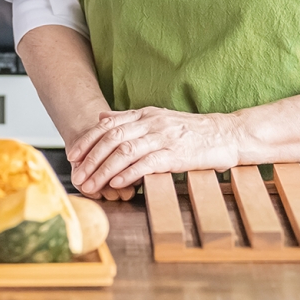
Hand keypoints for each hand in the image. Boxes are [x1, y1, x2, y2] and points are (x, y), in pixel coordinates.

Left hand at [67, 107, 239, 198]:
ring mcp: (164, 137)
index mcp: (145, 114)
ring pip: (125, 152)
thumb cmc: (192, 131)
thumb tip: (101, 118)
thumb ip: (129, 119)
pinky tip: (116, 184)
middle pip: (112, 139)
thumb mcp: (158, 118)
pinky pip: (147, 163)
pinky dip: (129, 173)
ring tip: (91, 184)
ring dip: (104, 170)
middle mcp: (152, 123)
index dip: (87, 141)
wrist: (227, 134)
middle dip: (90, 159)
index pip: (107, 126)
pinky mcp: (177, 154)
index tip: (72, 155)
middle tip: (77, 176)